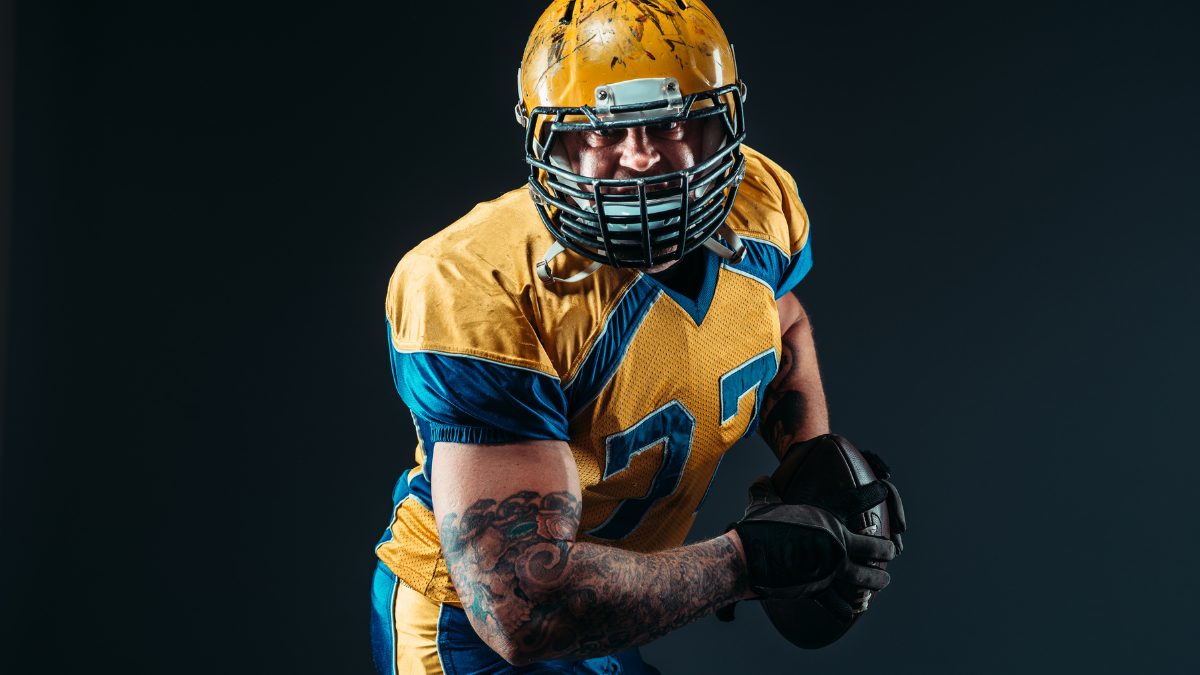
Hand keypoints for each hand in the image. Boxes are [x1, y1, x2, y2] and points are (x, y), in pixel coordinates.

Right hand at [732, 476, 895, 599]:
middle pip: (872, 547)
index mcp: (826, 519)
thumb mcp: (763, 506)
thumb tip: (760, 480)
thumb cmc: (758, 528)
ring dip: (876, 580)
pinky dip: (843, 609)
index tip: (883, 488)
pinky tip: (850, 613)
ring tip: (884, 582)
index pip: (853, 503)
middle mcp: (836, 544)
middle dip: (885, 550)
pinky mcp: (820, 590)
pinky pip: (837, 603)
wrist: (752, 558)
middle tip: (892, 552)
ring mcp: (831, 569)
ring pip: (864, 577)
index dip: (871, 494)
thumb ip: (766, 493)